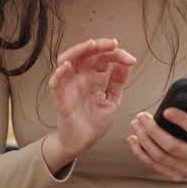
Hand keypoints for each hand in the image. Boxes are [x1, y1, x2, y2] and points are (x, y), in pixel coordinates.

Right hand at [42, 38, 135, 171]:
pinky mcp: (61, 100)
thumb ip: (118, 82)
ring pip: (67, 60)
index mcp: (93, 78)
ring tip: (91, 45)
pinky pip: (56, 84)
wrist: (82, 143)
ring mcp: (69, 87)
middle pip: (84, 53)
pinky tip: (67, 67)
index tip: (130, 59)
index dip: (116, 54)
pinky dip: (59, 74)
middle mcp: (80, 79)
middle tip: (112, 44)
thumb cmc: (93, 123)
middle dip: (98, 45)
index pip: (102, 58)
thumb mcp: (112, 100)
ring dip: (78, 51)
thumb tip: (127, 63)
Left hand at [127, 95, 186, 182]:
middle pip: (171, 146)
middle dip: (153, 130)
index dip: (181, 120)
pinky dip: (140, 152)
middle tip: (142, 116)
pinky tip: (133, 139)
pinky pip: (154, 165)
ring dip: (144, 140)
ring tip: (135, 124)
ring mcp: (185, 169)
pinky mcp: (175, 175)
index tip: (166, 110)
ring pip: (159, 156)